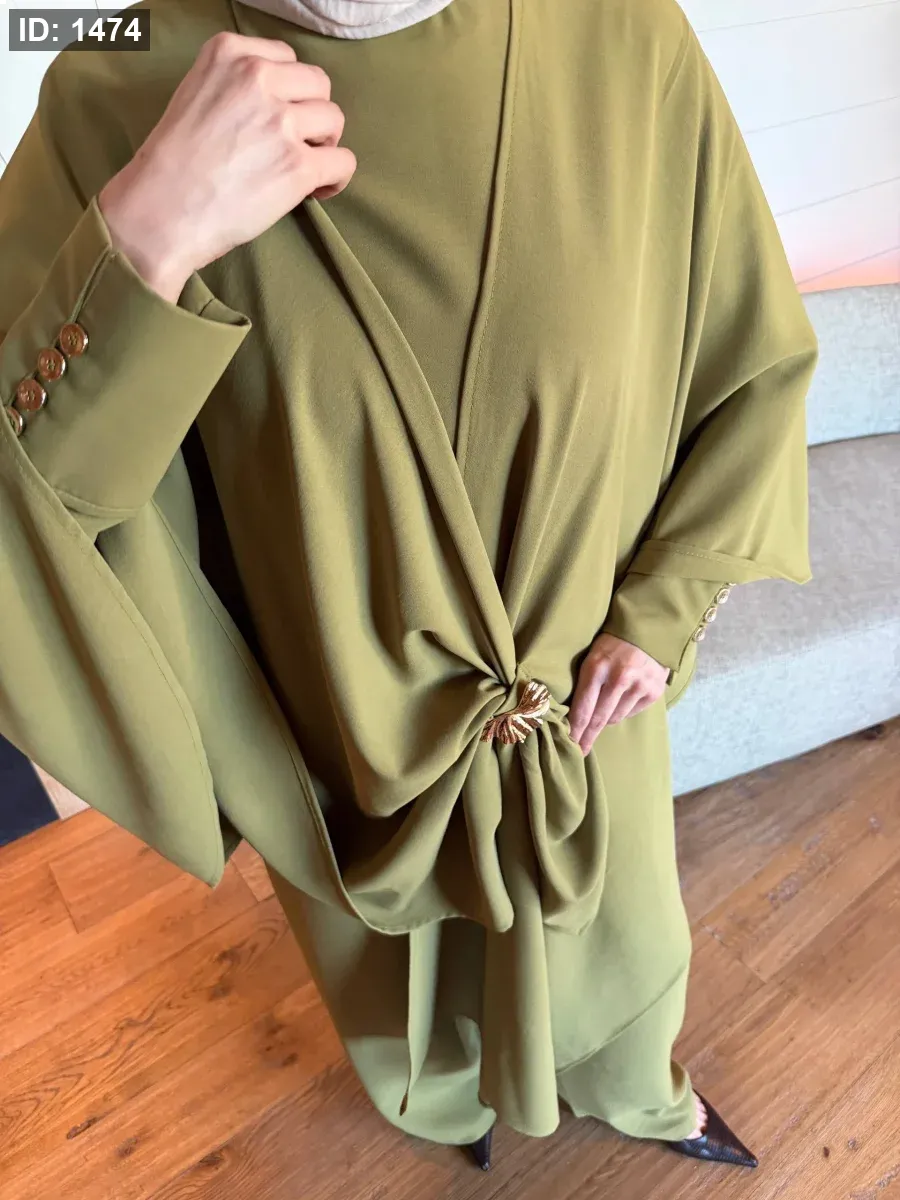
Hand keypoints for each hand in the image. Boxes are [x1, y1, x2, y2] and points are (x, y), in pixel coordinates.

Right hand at [98, 30, 356, 302]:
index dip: (289, 92)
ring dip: (324, 145)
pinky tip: (315, 190)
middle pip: (318, 85)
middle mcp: (258, 78)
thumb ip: (236, 85)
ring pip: (334, 120)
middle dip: (312, 115)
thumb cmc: (172, 164)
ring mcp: (281, 121)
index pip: (286, 59)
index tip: (277, 116)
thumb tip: (279, 103)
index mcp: (229, 54)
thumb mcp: (195, 94)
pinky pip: (344, 162)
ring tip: (300, 169)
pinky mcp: (298, 165)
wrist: (161, 210)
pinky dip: (336, 178)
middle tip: (294, 145)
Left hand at [567, 632, 668, 754]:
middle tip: (580, 751)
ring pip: (615, 718)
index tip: (570, 745)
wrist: (650, 630)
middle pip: (599, 719)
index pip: (583, 708)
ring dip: (606, 719)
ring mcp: (639, 685)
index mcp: (597, 666)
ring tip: (604, 708)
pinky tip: (623, 697)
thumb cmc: (613, 643)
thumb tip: (573, 716)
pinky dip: (623, 710)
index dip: (575, 730)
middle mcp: (619, 677)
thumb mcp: (592, 654)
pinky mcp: (654, 691)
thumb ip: (585, 681)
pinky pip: (631, 712)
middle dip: (587, 737)